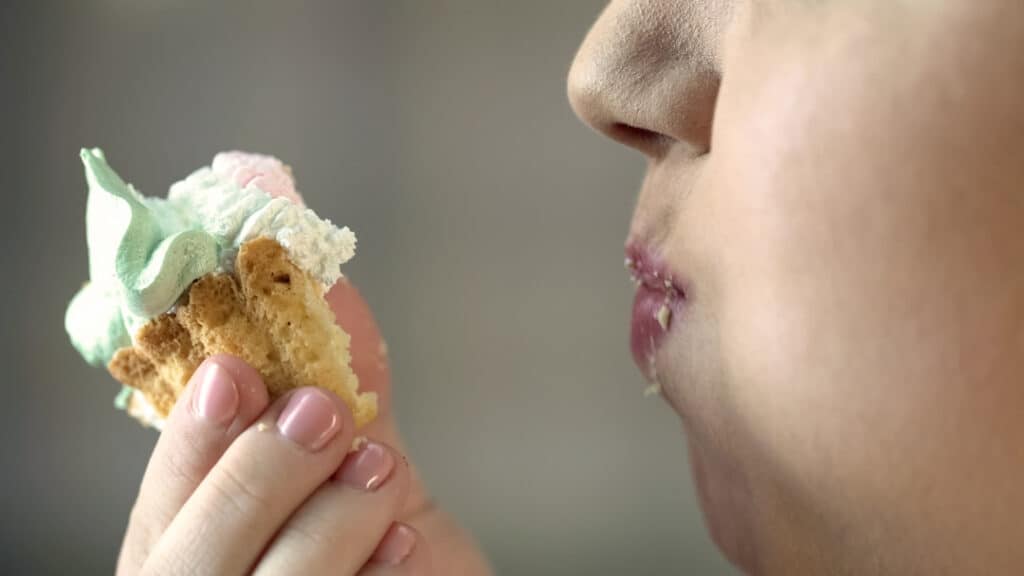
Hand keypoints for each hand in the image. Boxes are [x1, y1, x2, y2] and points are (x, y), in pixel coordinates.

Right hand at [117, 280, 489, 574]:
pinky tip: (403, 541)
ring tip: (377, 469)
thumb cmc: (389, 546)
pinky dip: (375, 575)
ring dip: (322, 523)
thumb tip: (332, 293)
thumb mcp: (364, 471)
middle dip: (253, 476)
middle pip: (190, 565)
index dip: (189, 438)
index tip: (231, 372)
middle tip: (319, 411)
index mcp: (193, 554)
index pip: (161, 504)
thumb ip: (344, 402)